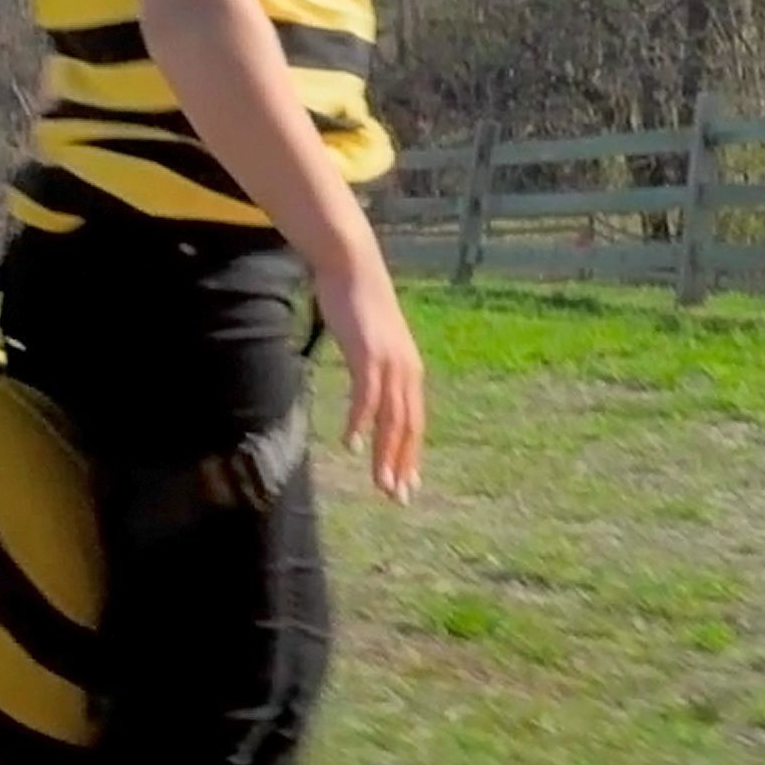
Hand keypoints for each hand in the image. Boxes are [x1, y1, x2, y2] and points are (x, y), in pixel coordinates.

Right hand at [316, 261, 425, 502]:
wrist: (353, 267)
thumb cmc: (358, 303)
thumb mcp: (372, 341)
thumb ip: (375, 366)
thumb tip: (369, 385)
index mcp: (409, 371)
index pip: (414, 423)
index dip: (410, 456)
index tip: (405, 484)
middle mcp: (406, 371)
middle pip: (408, 428)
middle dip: (402, 465)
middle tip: (396, 497)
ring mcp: (390, 364)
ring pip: (392, 420)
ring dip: (385, 455)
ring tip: (380, 484)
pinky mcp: (369, 355)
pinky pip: (366, 397)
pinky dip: (360, 423)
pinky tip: (350, 444)